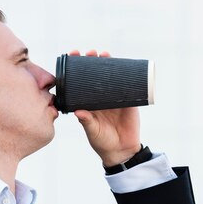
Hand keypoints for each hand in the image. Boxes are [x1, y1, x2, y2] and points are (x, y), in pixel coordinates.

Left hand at [70, 49, 141, 166]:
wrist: (122, 151)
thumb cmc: (102, 141)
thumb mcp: (92, 131)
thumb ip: (86, 121)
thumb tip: (78, 112)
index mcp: (88, 102)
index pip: (81, 81)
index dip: (77, 68)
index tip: (73, 56)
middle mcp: (100, 97)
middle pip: (96, 74)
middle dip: (93, 61)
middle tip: (90, 53)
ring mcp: (115, 97)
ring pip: (111, 76)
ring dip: (108, 63)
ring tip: (104, 53)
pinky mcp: (129, 100)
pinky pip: (128, 85)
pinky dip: (127, 75)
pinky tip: (124, 65)